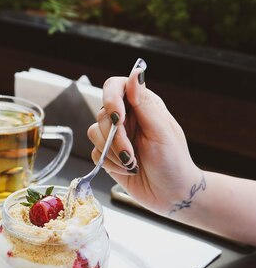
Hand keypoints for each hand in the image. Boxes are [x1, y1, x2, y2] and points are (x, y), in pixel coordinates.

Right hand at [87, 62, 202, 215]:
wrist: (172, 195)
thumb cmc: (174, 162)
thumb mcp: (161, 130)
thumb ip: (144, 102)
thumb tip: (136, 72)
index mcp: (143, 105)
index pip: (116, 86)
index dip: (111, 98)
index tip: (118, 117)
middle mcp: (128, 118)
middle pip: (103, 114)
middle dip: (115, 137)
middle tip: (131, 153)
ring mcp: (117, 137)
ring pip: (94, 133)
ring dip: (112, 152)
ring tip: (132, 163)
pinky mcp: (108, 155)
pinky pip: (95, 152)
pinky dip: (109, 163)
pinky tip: (127, 169)